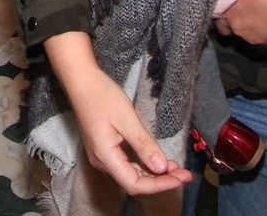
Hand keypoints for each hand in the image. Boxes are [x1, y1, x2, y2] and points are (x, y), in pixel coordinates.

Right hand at [46, 33, 191, 195]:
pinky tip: (159, 160)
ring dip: (154, 174)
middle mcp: (102, 161)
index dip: (160, 185)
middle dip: (161, 181)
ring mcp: (102, 156)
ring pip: (131, 174)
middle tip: (185, 174)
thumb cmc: (101, 95)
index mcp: (105, 156)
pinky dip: (144, 165)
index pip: (135, 184)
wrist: (81, 80)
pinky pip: (127, 164)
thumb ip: (144, 145)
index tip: (181, 178)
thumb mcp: (127, 118)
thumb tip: (162, 168)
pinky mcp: (105, 148)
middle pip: (134, 182)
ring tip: (176, 168)